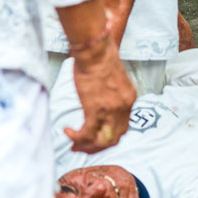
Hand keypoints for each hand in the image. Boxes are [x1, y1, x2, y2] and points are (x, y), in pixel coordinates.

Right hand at [66, 37, 135, 152]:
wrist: (95, 50)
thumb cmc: (100, 57)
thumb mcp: (113, 78)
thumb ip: (112, 93)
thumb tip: (101, 101)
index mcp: (129, 99)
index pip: (123, 128)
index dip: (109, 137)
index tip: (95, 138)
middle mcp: (124, 107)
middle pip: (113, 139)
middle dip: (96, 147)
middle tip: (81, 147)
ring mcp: (111, 110)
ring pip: (100, 141)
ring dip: (86, 146)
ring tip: (73, 144)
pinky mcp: (95, 110)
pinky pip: (86, 133)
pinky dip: (76, 137)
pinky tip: (67, 131)